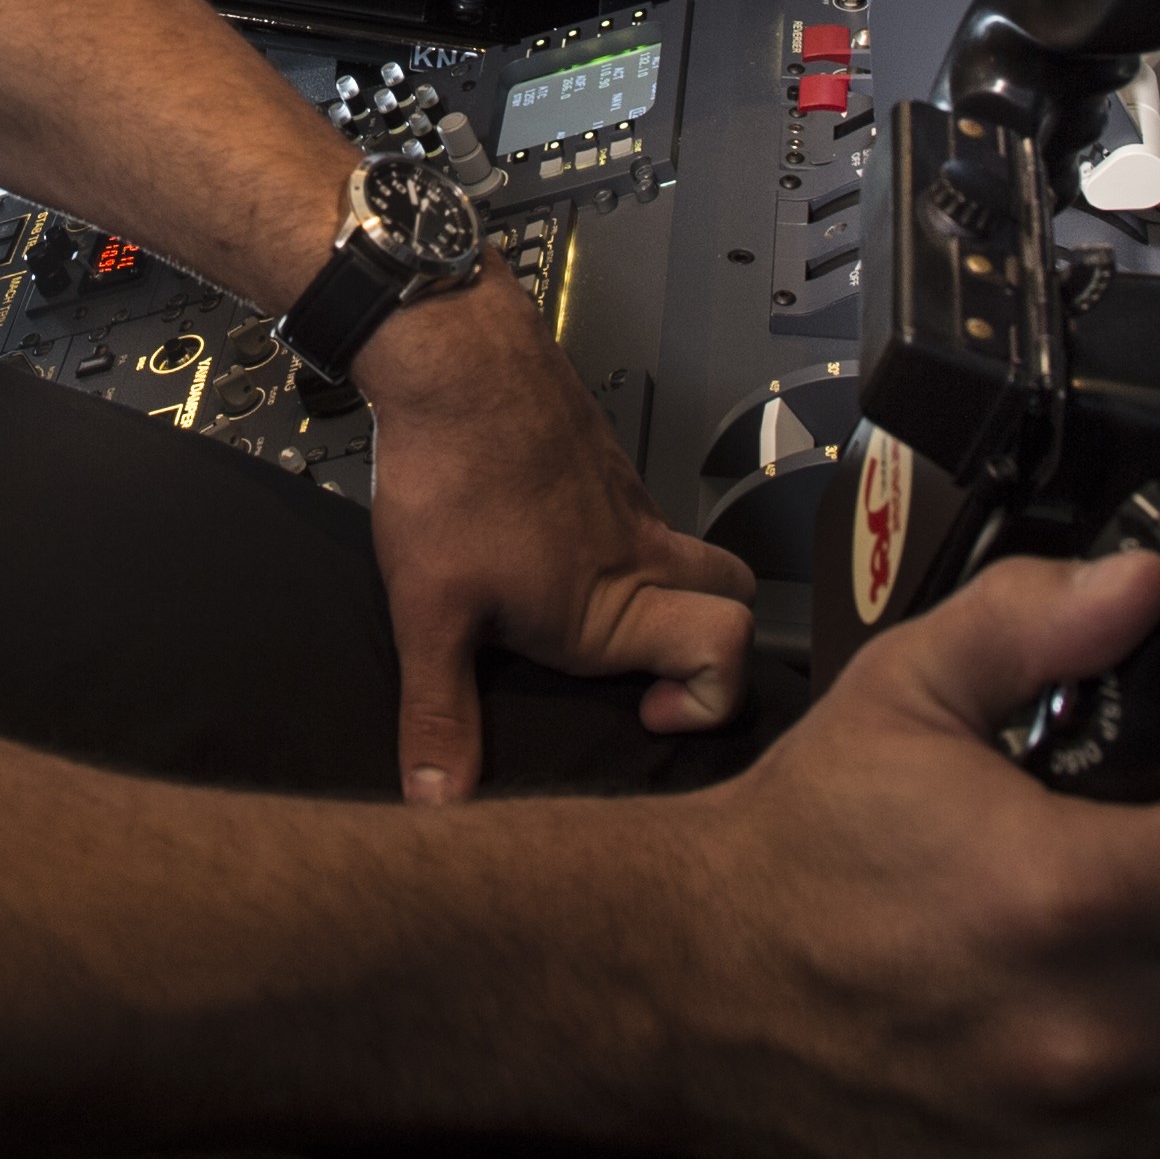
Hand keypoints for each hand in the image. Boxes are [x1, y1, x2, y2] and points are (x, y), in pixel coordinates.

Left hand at [353, 284, 757, 803]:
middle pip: (729, 600)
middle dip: (707, 644)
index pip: (727, 657)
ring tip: (571, 616)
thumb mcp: (429, 610)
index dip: (706, 701)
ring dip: (653, 594)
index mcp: (615, 603)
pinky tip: (536, 553)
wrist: (451, 354)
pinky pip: (634, 520)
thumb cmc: (452, 473)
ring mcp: (624, 503)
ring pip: (679, 557)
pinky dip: (611, 548)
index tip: (643, 714)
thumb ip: (440, 712)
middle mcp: (640, 553)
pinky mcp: (597, 465)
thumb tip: (439, 805)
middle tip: (639, 669)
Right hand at [635, 554, 1159, 1158]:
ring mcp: (1070, 1140)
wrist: (688, 985)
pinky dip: (1156, 1114)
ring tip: (1138, 970)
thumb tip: (1143, 588)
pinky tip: (1089, 1047)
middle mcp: (1084, 1033)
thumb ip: (1032, 620)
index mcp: (1065, 894)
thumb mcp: (903, 692)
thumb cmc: (799, 847)